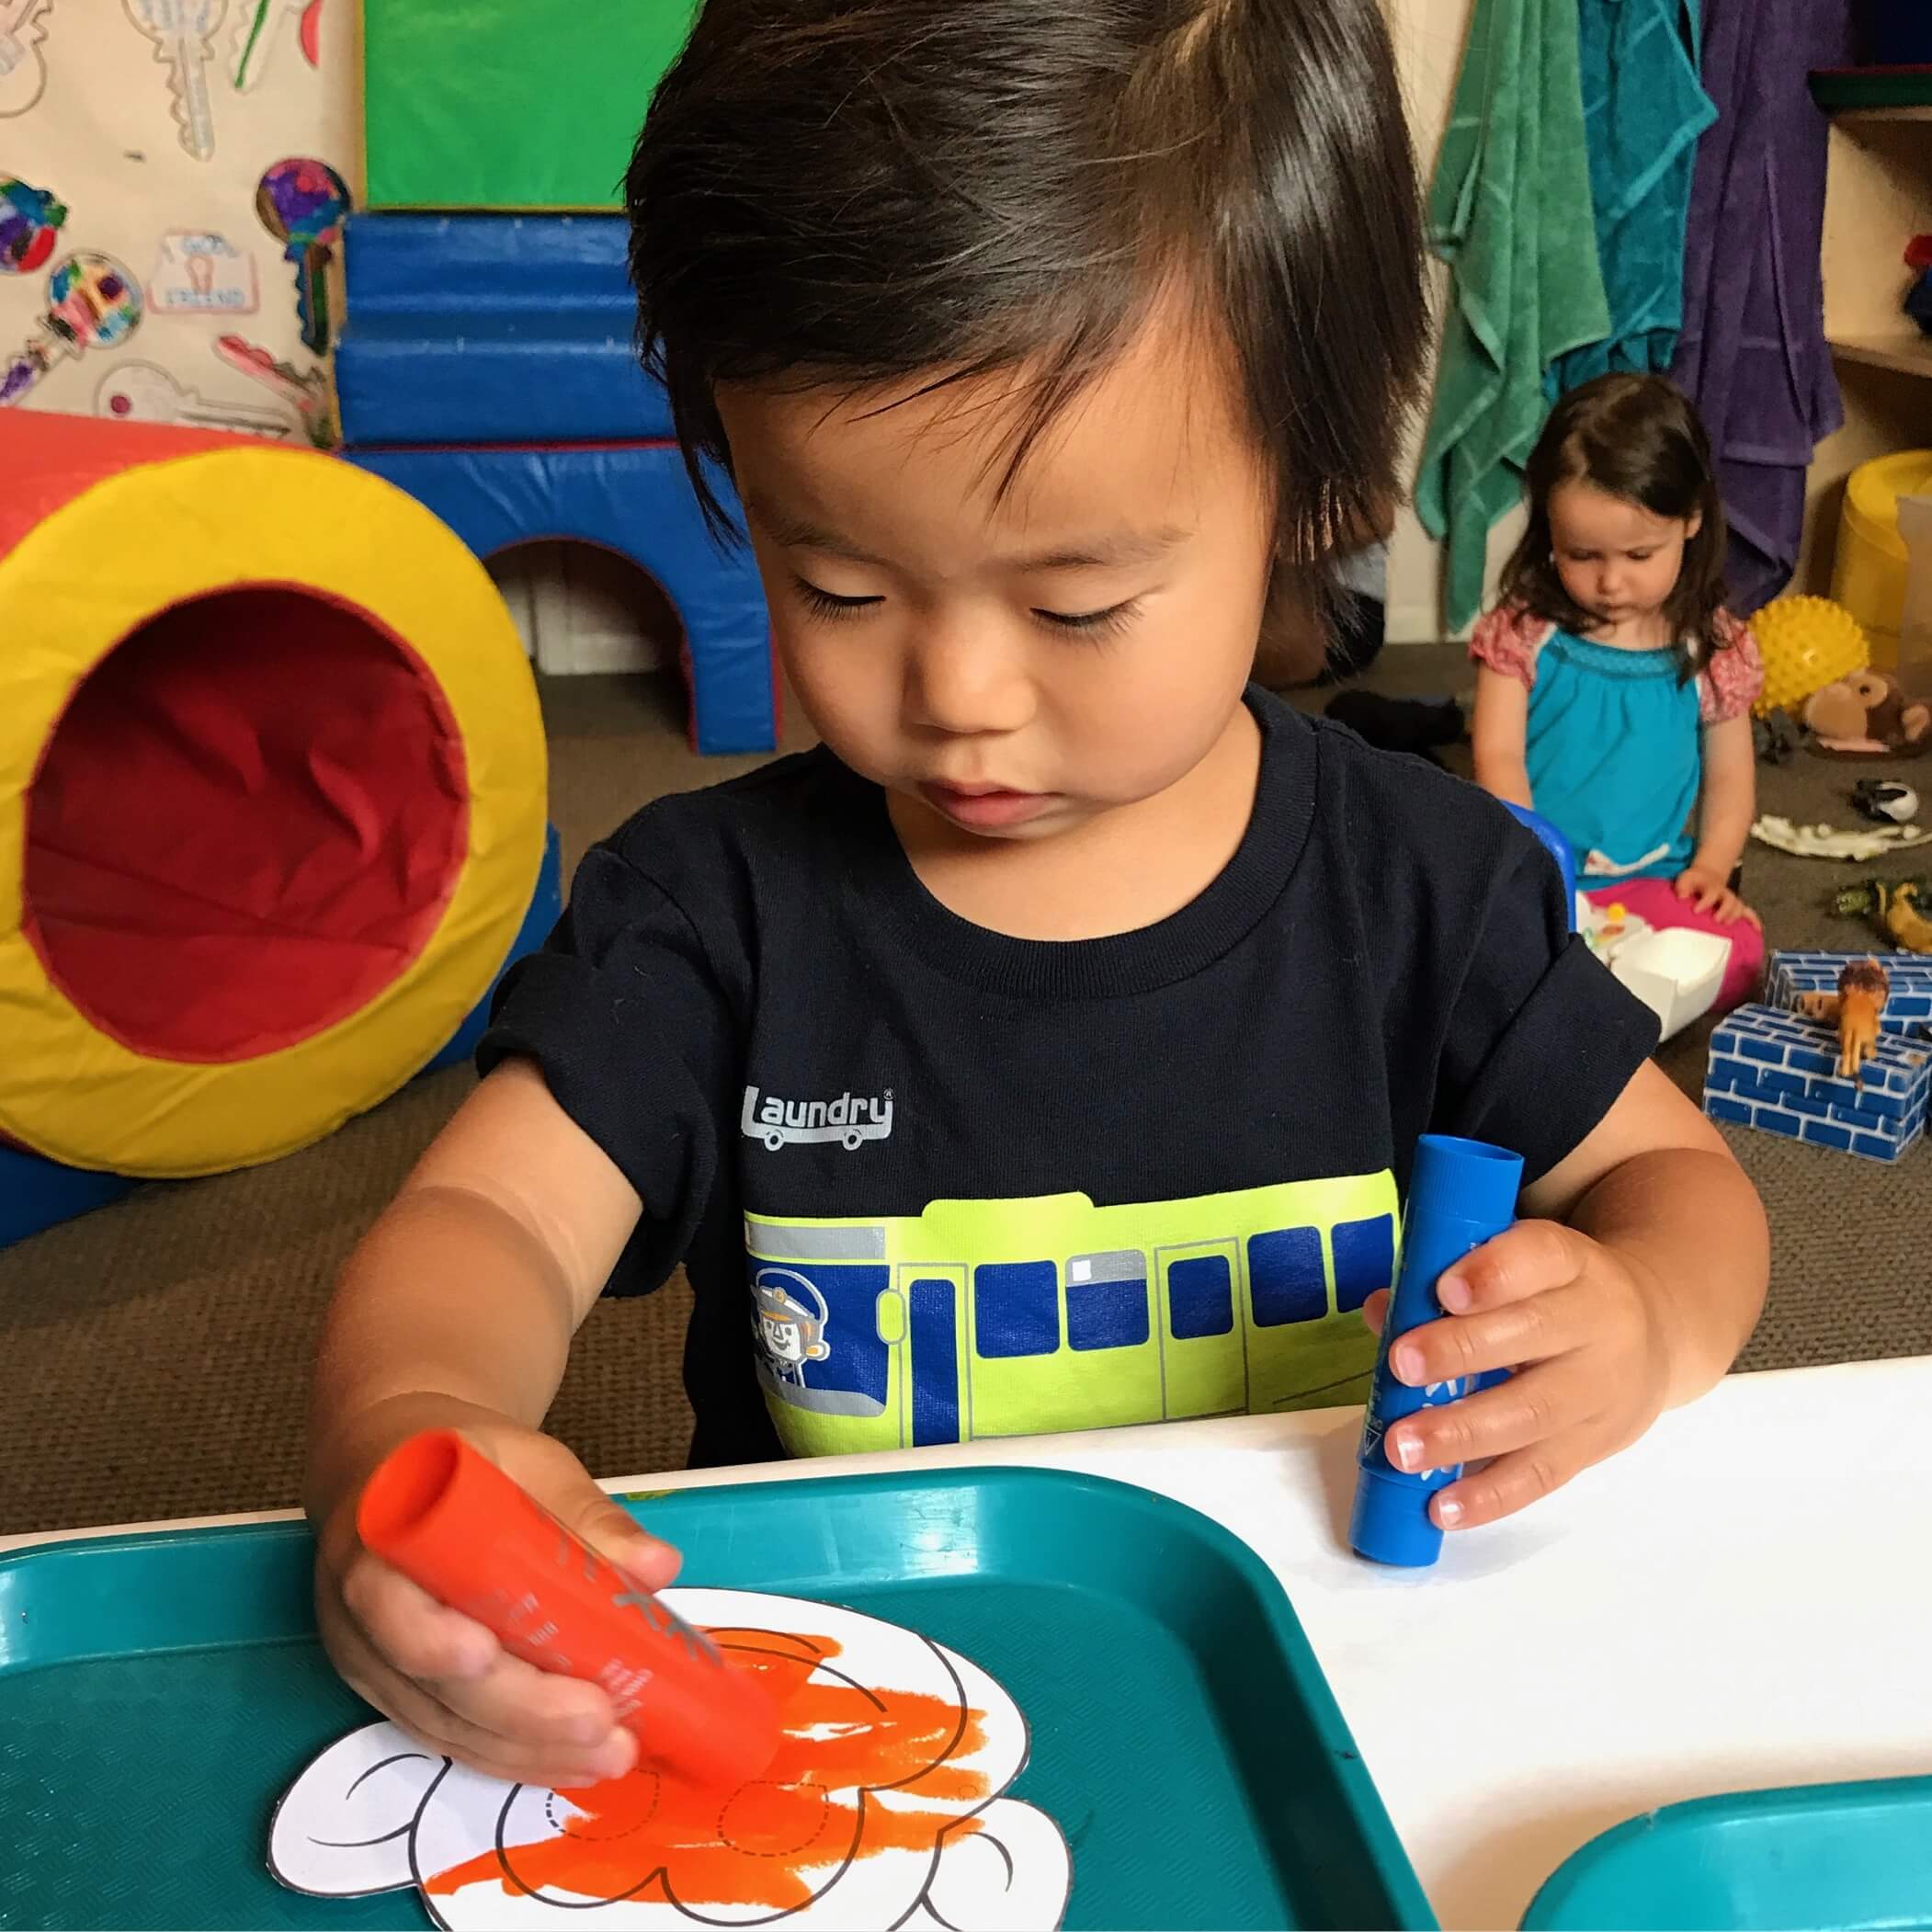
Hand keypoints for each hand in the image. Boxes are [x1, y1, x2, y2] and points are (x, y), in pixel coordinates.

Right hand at [314, 1422, 680, 1786]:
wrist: (401, 1469)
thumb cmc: (467, 1466)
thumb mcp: (529, 1465)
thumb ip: (587, 1515)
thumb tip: (656, 1565)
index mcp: (379, 1532)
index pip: (384, 1597)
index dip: (429, 1636)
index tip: (487, 1655)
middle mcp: (358, 1609)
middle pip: (426, 1679)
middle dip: (518, 1709)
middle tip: (598, 1722)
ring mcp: (372, 1661)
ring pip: (442, 1723)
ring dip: (527, 1749)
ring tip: (607, 1754)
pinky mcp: (398, 1694)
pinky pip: (451, 1736)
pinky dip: (514, 1755)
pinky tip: (572, 1761)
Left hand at [1359, 1222, 1671, 1531]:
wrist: (1655, 1337)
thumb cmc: (1552, 1295)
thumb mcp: (1517, 1268)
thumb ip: (1444, 1281)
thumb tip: (1381, 1311)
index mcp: (1569, 1262)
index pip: (1539, 1258)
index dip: (1494, 1273)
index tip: (1445, 1290)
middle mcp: (1596, 1319)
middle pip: (1533, 1334)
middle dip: (1461, 1351)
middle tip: (1402, 1366)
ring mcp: (1600, 1388)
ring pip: (1533, 1412)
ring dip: (1462, 1434)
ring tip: (1403, 1449)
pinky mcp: (1595, 1446)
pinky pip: (1543, 1474)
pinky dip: (1489, 1495)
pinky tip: (1442, 1508)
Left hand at [1673, 863, 1759, 926]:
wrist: (1706, 876)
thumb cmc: (1695, 881)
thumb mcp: (1686, 878)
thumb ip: (1683, 886)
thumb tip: (1681, 897)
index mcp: (1712, 887)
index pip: (1711, 893)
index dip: (1705, 902)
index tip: (1696, 910)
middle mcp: (1724, 894)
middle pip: (1730, 901)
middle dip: (1724, 911)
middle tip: (1716, 920)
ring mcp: (1731, 900)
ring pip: (1739, 908)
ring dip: (1735, 917)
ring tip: (1727, 925)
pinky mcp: (1736, 907)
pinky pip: (1749, 913)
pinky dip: (1754, 921)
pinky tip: (1756, 930)